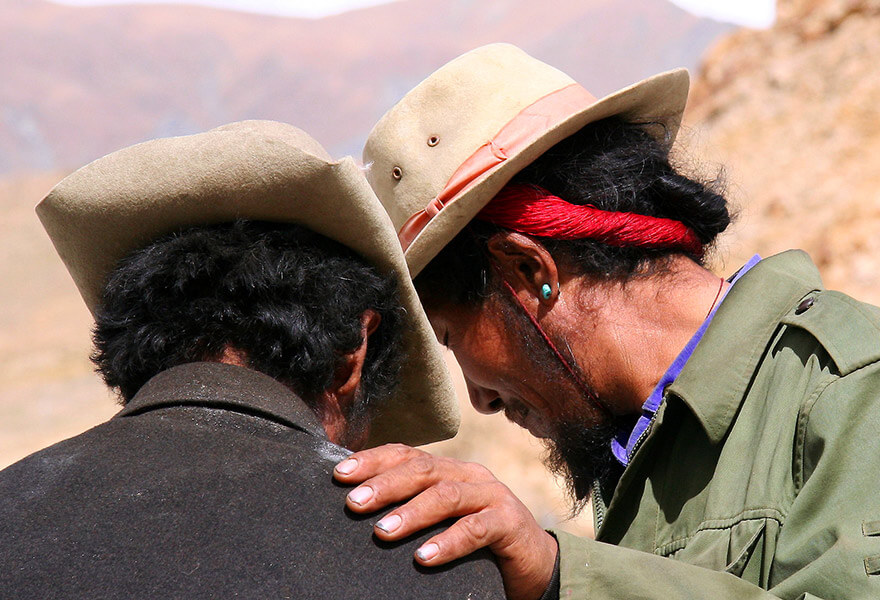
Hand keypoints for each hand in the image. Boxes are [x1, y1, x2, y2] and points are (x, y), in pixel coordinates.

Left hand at [334, 443, 557, 599]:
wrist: (534, 563)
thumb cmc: (477, 542)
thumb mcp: (441, 521)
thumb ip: (412, 509)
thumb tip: (359, 508)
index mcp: (449, 470)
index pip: (407, 455)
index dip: (373, 460)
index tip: (340, 474)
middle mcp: (469, 475)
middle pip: (423, 469)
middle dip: (385, 484)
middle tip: (354, 502)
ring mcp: (492, 496)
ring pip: (447, 495)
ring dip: (412, 512)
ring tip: (382, 531)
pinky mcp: (510, 522)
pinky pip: (477, 528)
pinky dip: (448, 542)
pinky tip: (423, 557)